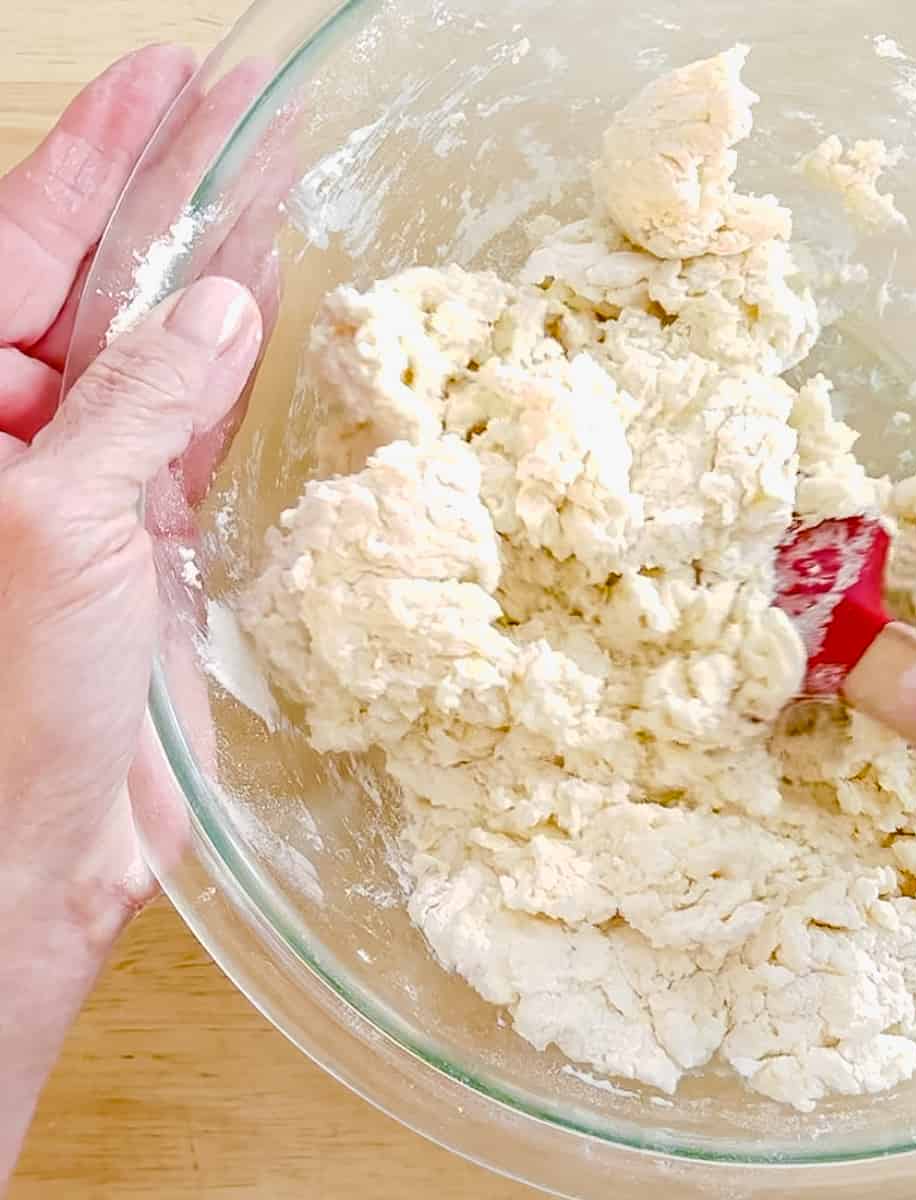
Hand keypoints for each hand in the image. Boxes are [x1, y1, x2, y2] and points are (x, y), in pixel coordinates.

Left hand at [0, 48, 262, 1177]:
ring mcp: (92, 482)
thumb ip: (139, 405)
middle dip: (170, 196)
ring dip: (220, 275)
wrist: (41, 843)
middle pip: (98, 283)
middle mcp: (15, 432)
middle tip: (244, 110)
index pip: (19, 245)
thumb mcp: (54, 519)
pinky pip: (201, 431)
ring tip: (279, 185)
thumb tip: (223, 308)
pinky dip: (239, 375)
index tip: (169, 80)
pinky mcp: (155, 538)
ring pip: (164, 351)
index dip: (98, 158)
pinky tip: (274, 309)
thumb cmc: (6, 688)